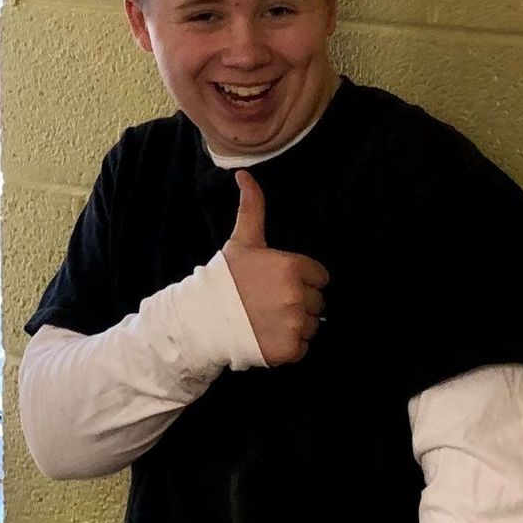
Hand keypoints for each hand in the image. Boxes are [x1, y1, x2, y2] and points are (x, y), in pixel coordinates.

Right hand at [223, 170, 327, 366]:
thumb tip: (244, 173)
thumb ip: (252, 207)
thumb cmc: (224, 278)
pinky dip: (289, 346)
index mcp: (292, 267)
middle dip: (298, 302)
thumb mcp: (241, 240)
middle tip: (269, 302)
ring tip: (268, 320)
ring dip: (295, 324)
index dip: (300, 279)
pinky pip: (303, 347)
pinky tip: (267, 336)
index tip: (276, 283)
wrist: (202, 320)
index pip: (319, 276)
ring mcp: (295, 324)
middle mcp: (298, 296)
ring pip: (312, 325)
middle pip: (318, 302)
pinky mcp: (290, 350)